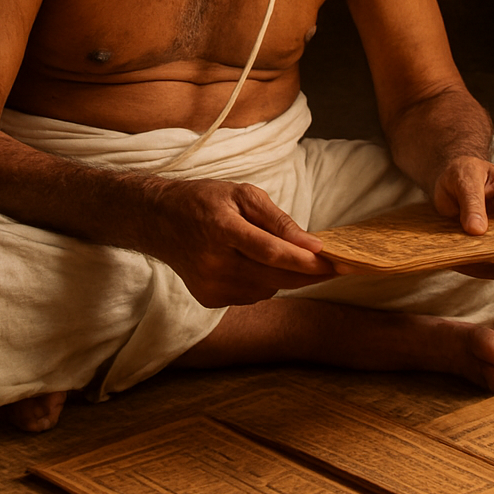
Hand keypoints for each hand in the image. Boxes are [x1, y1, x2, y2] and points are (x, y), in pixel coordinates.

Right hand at [142, 177, 334, 307]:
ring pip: (267, 289)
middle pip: (274, 276)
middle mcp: (213, 262)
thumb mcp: (242, 194)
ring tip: (278, 254)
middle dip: (308, 273)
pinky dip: (263, 282)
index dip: (305, 260)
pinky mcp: (209, 299)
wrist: (159, 221)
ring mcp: (210, 285)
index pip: (272, 252)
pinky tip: (252, 264)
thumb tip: (312, 244)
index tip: (334, 262)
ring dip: (283, 276)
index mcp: (222, 229)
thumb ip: (278, 220)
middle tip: (333, 266)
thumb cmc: (205, 201)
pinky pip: (252, 296)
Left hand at [432, 156, 493, 280]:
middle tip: (463, 255)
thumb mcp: (465, 178)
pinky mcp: (488, 248)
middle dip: (492, 261)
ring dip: (477, 266)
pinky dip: (468, 265)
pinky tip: (452, 258)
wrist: (451, 177)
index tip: (488, 252)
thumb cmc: (461, 171)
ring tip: (454, 257)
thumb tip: (477, 231)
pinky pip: (484, 267)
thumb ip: (472, 202)